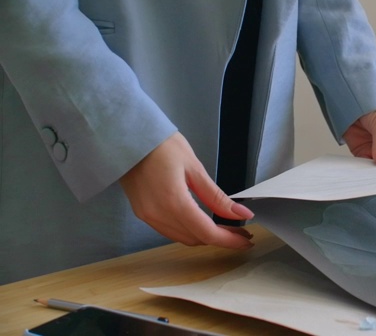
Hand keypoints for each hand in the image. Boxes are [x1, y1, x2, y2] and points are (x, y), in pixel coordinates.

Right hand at [119, 132, 254, 247]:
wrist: (126, 137)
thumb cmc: (161, 145)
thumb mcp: (195, 168)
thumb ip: (217, 197)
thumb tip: (241, 214)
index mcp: (174, 203)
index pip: (207, 233)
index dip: (229, 241)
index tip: (246, 241)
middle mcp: (158, 215)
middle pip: (196, 239)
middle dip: (220, 239)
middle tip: (240, 232)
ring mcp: (147, 216)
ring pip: (183, 237)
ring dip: (204, 236)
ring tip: (225, 228)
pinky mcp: (142, 213)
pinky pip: (170, 231)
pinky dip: (189, 230)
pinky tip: (201, 221)